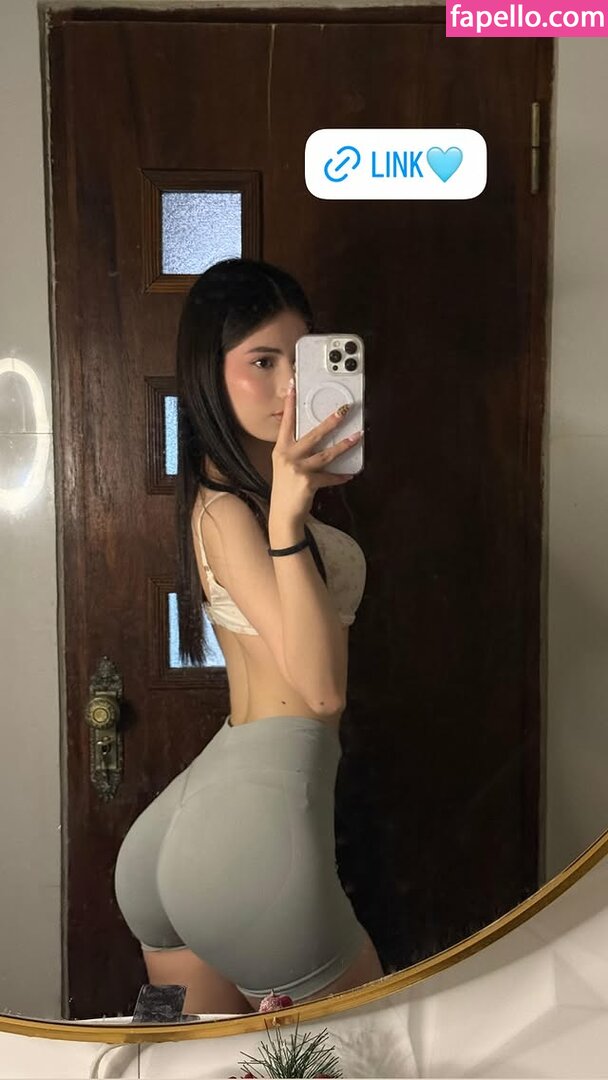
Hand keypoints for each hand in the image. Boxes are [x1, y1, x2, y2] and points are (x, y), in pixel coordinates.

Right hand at [270, 379, 361, 523]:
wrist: (283, 514)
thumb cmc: (285, 489)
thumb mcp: (284, 466)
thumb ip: (296, 452)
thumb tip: (316, 440)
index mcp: (280, 449)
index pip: (286, 422)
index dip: (290, 404)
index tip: (294, 386)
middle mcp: (288, 456)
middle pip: (313, 434)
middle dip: (330, 422)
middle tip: (343, 410)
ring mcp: (297, 469)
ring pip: (326, 454)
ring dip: (344, 445)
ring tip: (357, 437)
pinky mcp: (308, 482)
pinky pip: (329, 477)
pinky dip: (340, 476)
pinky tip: (348, 475)